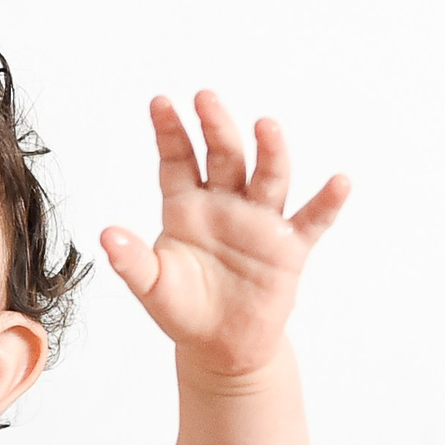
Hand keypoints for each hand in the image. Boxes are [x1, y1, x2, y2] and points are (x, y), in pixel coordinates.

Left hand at [101, 92, 349, 377]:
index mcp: (186, 207)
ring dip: (269, 152)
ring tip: (266, 126)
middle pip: (224, 156)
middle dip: (217, 127)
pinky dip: (326, 202)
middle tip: (206, 98)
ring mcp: (259, 221)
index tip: (160, 103)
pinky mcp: (289, 247)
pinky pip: (311, 220)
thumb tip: (105, 237)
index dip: (169, 132)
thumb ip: (131, 261)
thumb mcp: (152, 287)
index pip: (178, 161)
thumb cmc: (184, 309)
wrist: (220, 346)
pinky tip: (338, 183)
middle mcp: (225, 204)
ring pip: (268, 177)